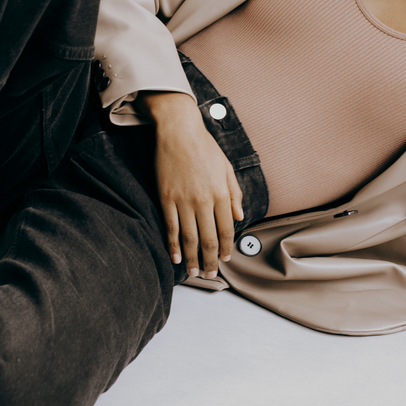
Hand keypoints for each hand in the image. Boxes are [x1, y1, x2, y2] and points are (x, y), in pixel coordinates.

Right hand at [141, 91, 242, 278]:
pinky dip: (173, 245)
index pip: (226, 230)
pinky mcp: (166, 198)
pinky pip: (171, 226)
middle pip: (209, 239)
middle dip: (210, 261)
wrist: (179, 131)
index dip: (226, 248)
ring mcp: (184, 201)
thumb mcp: (227, 167)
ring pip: (190, 238)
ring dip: (193, 258)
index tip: (225, 259)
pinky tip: (176, 256)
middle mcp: (204, 201)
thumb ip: (235, 193)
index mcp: (221, 194)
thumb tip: (239, 216)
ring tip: (194, 272)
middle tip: (210, 275)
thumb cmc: (204, 147)